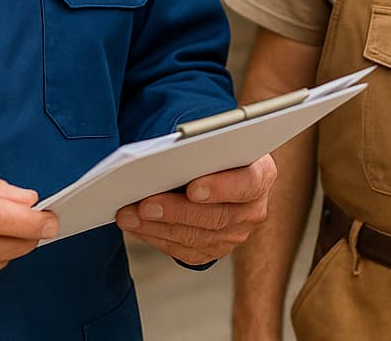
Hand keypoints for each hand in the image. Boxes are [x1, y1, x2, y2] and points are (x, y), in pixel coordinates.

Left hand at [115, 154, 276, 265]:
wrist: (215, 168)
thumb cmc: (210, 149)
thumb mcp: (210, 140)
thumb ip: (198, 147)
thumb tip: (164, 158)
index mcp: (261, 174)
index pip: (247, 183)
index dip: (221, 188)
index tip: (193, 188)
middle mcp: (253, 208)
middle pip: (217, 217)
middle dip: (176, 212)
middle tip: (144, 205)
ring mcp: (236, 233)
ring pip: (197, 238)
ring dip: (158, 227)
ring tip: (128, 215)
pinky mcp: (216, 249)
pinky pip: (186, 251)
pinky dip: (157, 238)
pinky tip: (136, 226)